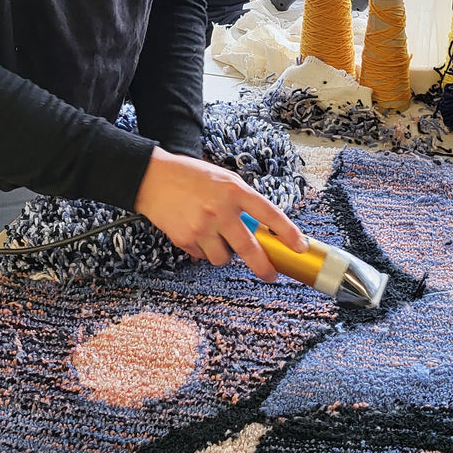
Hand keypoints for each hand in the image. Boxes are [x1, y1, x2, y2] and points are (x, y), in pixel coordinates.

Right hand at [133, 148, 305, 282]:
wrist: (152, 179)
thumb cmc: (191, 177)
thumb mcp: (224, 180)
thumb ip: (242, 200)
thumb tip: (261, 229)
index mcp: (234, 190)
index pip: (269, 214)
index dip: (288, 233)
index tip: (300, 247)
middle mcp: (220, 210)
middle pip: (249, 248)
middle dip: (263, 267)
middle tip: (271, 275)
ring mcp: (202, 227)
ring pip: (224, 258)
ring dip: (225, 254)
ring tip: (216, 237)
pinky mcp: (185, 239)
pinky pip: (203, 256)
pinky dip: (204, 250)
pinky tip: (196, 232)